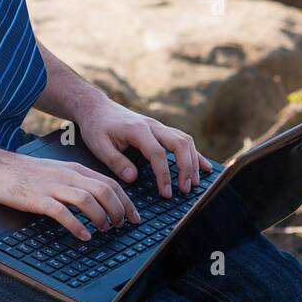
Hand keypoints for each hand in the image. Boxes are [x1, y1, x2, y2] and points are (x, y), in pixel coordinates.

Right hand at [0, 152, 142, 241]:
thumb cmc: (26, 173)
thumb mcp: (57, 171)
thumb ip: (76, 181)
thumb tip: (97, 199)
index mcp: (74, 169)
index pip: (109, 182)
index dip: (126, 200)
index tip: (134, 215)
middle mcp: (68, 176)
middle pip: (104, 190)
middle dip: (119, 209)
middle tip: (122, 225)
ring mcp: (53, 187)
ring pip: (88, 199)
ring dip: (101, 217)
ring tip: (105, 230)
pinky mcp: (39, 199)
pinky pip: (63, 213)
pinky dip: (77, 226)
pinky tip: (84, 236)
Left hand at [75, 98, 213, 199]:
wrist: (96, 108)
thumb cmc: (96, 127)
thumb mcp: (98, 146)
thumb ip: (116, 162)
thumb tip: (133, 178)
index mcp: (137, 129)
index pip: (157, 154)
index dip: (164, 175)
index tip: (166, 193)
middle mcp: (152, 125)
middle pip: (179, 144)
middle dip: (186, 168)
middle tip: (185, 190)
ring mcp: (158, 126)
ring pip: (185, 140)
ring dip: (193, 161)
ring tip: (194, 183)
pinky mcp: (160, 129)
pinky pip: (183, 139)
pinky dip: (195, 153)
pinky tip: (204, 166)